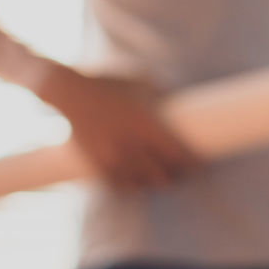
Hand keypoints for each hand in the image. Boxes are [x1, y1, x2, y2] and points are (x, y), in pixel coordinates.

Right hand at [37, 65, 199, 188]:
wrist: (69, 92)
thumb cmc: (111, 84)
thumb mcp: (142, 81)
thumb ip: (164, 94)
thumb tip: (187, 102)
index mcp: (146, 125)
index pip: (179, 156)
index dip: (193, 165)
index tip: (198, 165)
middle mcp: (130, 144)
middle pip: (163, 175)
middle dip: (175, 176)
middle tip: (180, 172)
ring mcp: (112, 157)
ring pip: (143, 184)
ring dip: (154, 183)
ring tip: (159, 176)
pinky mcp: (97, 165)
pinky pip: (120, 186)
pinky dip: (132, 186)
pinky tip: (138, 181)